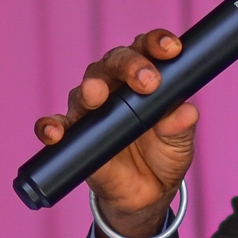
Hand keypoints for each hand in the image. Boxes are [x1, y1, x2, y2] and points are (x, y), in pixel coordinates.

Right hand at [32, 30, 194, 237]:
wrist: (146, 194)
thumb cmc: (163, 155)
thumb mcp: (180, 142)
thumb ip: (181, 125)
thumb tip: (186, 112)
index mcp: (143, 76)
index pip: (147, 49)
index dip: (157, 43)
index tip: (172, 50)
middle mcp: (113, 85)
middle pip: (114, 62)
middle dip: (130, 65)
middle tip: (147, 81)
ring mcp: (90, 110)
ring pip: (84, 90)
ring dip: (90, 89)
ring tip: (97, 94)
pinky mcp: (74, 135)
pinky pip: (57, 126)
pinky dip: (51, 126)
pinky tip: (55, 132)